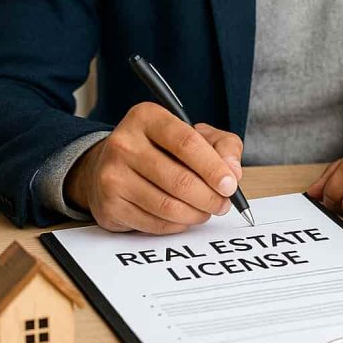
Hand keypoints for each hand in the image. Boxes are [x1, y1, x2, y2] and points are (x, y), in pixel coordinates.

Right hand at [64, 102, 243, 233]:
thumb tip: (233, 172)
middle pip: (179, 179)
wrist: (110, 166)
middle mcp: (124, 144)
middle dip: (209, 197)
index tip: (230, 184)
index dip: (213, 167)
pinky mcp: (109, 206)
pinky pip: (154, 223)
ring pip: (167, 206)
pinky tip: (184, 216)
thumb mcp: (194, 134)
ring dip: (196, 214)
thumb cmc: (160, 149)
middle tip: (223, 203)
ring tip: (206, 210)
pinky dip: (177, 224)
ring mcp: (112, 176)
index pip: (186, 143)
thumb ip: (222, 145)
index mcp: (147, 117)